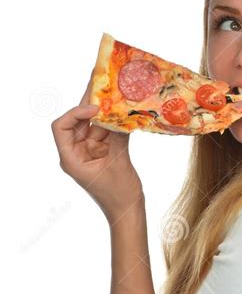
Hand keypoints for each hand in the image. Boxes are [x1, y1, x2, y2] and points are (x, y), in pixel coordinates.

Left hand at [51, 70, 144, 224]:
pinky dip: (114, 122)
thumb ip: (116, 137)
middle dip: (89, 103)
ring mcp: (90, 151)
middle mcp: (77, 152)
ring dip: (105, 111)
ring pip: (94, 124)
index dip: (75, 113)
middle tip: (100, 81)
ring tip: (115, 90)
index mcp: (71, 158)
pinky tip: (124, 108)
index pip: (61, 127)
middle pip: (78, 121)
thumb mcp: (118, 162)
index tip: (95, 108)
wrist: (128, 212)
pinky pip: (106, 131)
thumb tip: (119, 113)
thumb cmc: (119, 195)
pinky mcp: (103, 151)